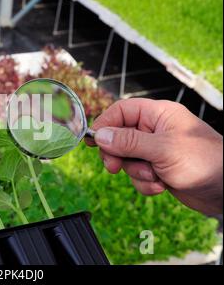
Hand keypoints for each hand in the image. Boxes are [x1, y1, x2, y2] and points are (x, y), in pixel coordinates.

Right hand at [86, 98, 222, 214]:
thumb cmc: (204, 161)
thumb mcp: (162, 149)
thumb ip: (129, 142)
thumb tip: (99, 135)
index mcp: (158, 115)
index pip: (121, 111)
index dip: (105, 124)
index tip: (93, 141)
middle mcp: (155, 130)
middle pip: (119, 137)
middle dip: (118, 154)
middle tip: (114, 167)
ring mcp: (156, 150)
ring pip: (127, 159)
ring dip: (136, 172)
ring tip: (154, 176)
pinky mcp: (158, 169)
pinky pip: (137, 174)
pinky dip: (145, 183)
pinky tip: (161, 186)